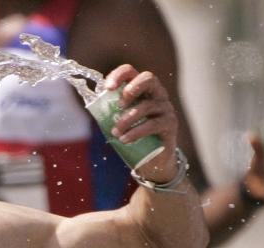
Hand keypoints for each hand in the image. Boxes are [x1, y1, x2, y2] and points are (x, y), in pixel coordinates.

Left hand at [104, 64, 177, 182]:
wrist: (154, 159)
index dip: (118, 75)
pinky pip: (153, 124)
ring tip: (116, 132)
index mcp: (142, 88)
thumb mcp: (120, 121)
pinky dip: (136, 132)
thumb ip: (111, 111)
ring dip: (127, 119)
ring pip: (147, 106)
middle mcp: (157, 93)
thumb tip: (93, 103)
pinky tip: (125, 140)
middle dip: (131, 89)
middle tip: (119, 106)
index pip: (131, 72)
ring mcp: (166, 107)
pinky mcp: (170, 124)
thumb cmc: (134, 136)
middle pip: (148, 78)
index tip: (107, 88)